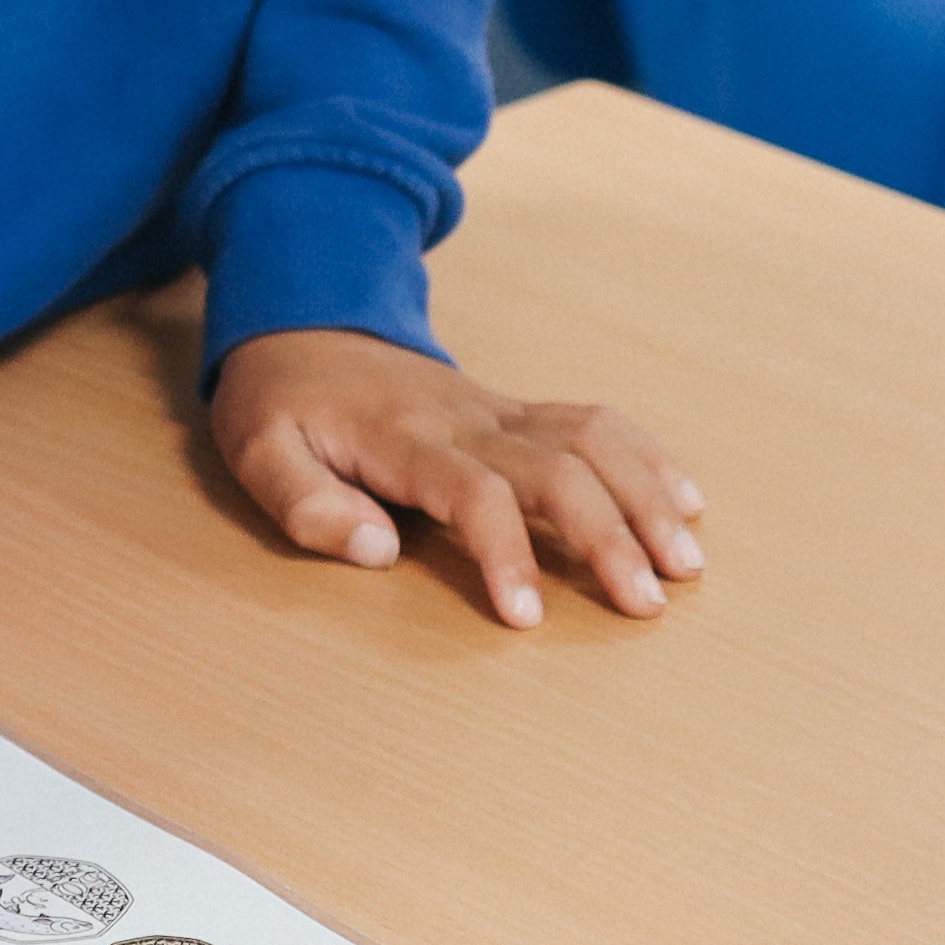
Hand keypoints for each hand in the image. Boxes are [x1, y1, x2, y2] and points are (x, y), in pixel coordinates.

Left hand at [209, 327, 706, 626]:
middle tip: (647, 603)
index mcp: (403, 439)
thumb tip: (376, 550)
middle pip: (556, 468)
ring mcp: (499, 410)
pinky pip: (594, 423)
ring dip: (645, 497)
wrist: (300, 326)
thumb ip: (305, 503)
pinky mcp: (517, 410)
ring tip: (687, 564)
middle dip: (608, 534)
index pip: (472, 492)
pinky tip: (687, 502)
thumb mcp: (257, 450)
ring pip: (591, 440)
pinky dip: (647, 458)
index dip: (506, 552)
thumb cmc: (279, 404)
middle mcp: (466, 420)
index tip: (527, 618)